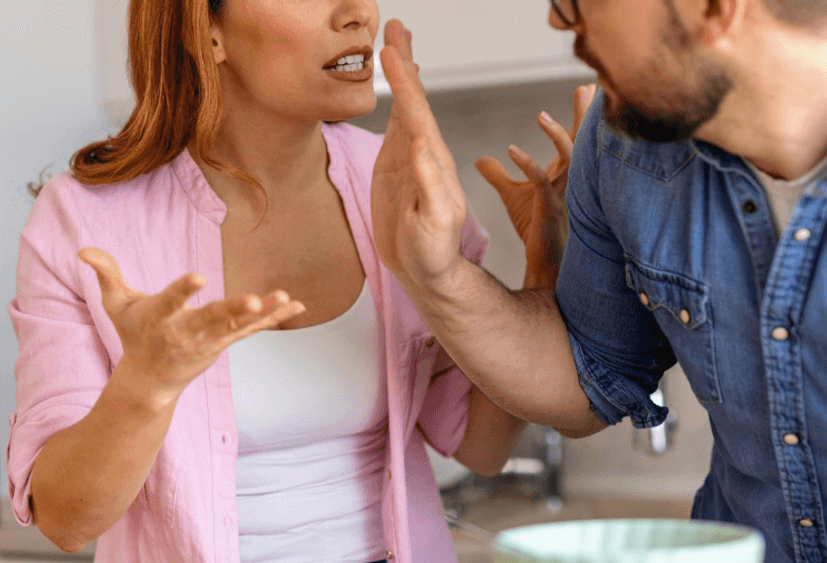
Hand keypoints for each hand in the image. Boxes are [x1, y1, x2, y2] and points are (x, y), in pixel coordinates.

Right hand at [78, 248, 304, 404]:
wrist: (150, 381)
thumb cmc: (133, 335)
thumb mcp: (115, 305)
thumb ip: (106, 274)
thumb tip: (84, 249)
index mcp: (159, 318)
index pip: (171, 301)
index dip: (183, 290)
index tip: (199, 278)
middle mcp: (186, 331)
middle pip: (211, 319)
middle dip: (231, 311)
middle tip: (250, 302)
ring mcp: (209, 339)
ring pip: (237, 326)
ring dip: (261, 313)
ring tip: (282, 298)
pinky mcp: (225, 342)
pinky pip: (253, 330)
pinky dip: (275, 318)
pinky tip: (297, 305)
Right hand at [372, 20, 469, 288]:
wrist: (428, 271)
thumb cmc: (434, 252)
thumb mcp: (433, 222)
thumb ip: (428, 185)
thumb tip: (420, 143)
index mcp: (433, 161)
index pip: (417, 113)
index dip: (404, 81)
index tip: (392, 51)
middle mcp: (424, 151)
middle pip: (414, 99)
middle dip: (404, 63)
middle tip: (395, 28)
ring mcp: (411, 157)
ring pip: (407, 106)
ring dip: (402, 74)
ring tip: (394, 43)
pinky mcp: (399, 166)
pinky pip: (399, 124)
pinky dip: (397, 99)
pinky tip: (397, 86)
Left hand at [476, 84, 596, 289]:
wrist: (543, 262)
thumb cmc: (534, 228)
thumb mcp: (513, 195)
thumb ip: (498, 175)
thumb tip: (481, 158)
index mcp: (564, 173)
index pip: (575, 137)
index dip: (580, 114)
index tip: (585, 88)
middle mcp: (569, 179)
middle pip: (581, 141)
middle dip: (585, 114)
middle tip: (588, 86)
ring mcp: (562, 194)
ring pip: (569, 158)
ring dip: (557, 135)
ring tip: (541, 115)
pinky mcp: (549, 207)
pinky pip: (541, 181)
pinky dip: (527, 164)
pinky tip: (510, 150)